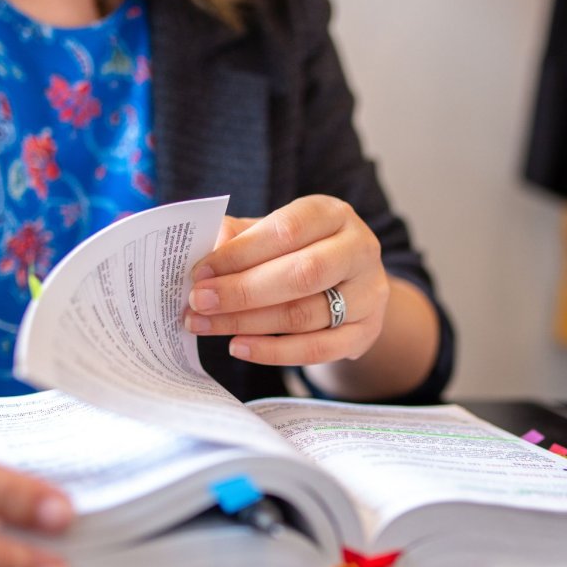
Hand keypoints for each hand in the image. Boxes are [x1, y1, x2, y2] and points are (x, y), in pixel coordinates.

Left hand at [185, 195, 388, 364]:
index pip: (287, 230)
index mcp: (332, 214)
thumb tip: (203, 251)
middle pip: (302, 274)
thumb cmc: (301, 253)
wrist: (351, 286)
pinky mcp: (366, 332)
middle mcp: (359, 249)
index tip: (200, 272)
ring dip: (248, 323)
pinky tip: (239, 347)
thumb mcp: (274, 234)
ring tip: (205, 326)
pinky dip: (274, 352)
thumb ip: (240, 237)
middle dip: (242, 291)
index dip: (240, 252)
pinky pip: (318, 349)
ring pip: (305, 314)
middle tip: (198, 303)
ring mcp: (368, 293)